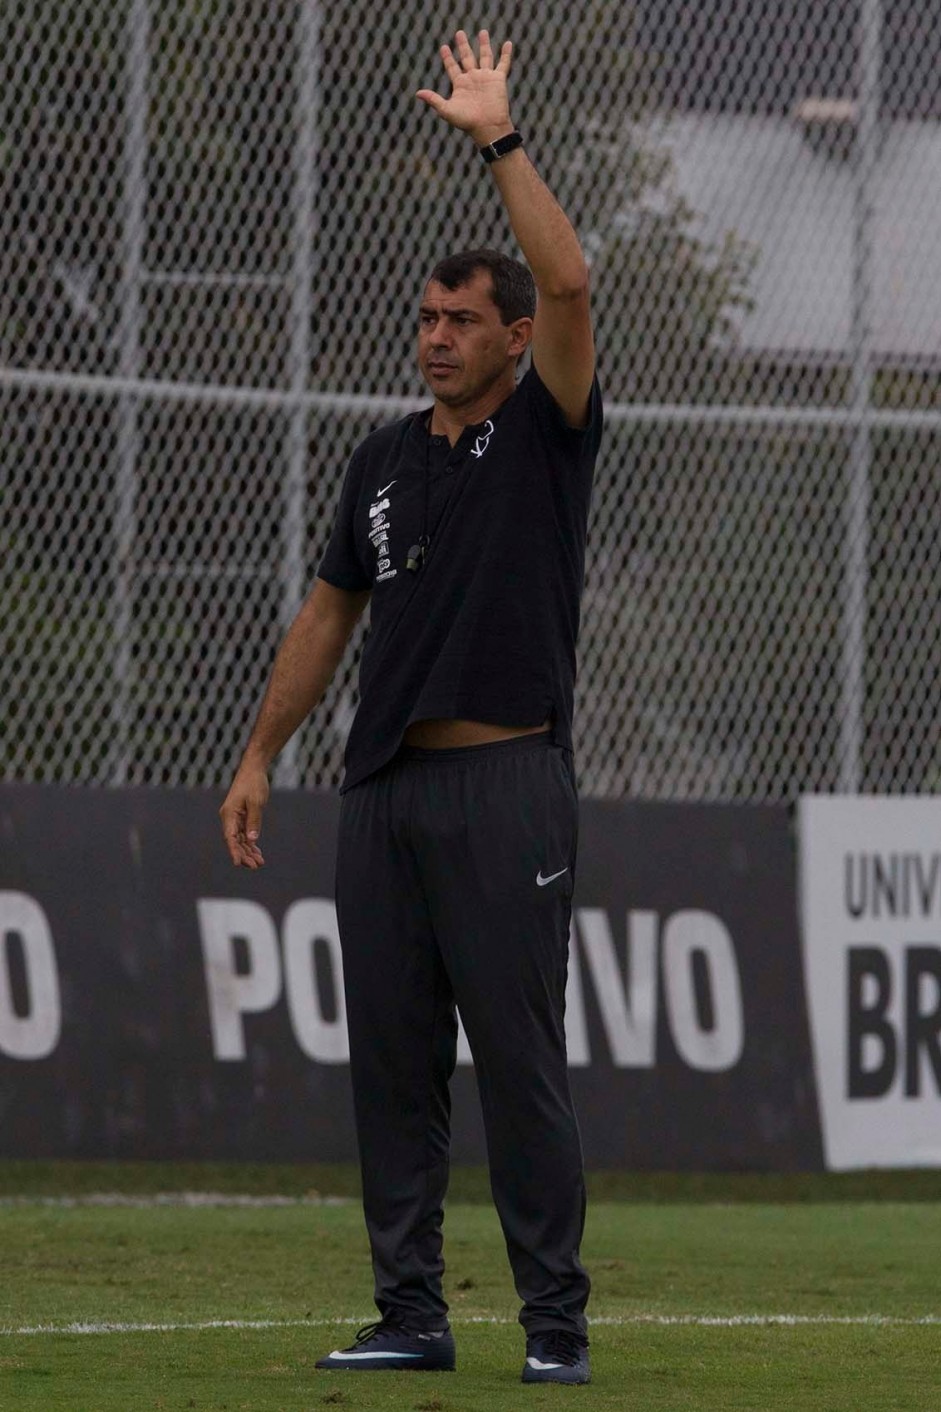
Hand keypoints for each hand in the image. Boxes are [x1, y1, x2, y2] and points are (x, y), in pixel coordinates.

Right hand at [220, 761, 268, 868]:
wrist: (253, 769)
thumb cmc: (254, 783)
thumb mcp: (256, 802)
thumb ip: (254, 821)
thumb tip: (251, 840)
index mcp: (229, 814)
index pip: (230, 838)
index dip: (234, 852)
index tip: (238, 864)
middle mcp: (229, 818)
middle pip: (234, 842)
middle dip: (244, 855)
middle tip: (256, 866)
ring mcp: (234, 819)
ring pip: (239, 840)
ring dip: (248, 852)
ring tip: (259, 863)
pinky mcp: (241, 817)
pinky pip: (244, 834)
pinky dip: (250, 844)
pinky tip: (257, 853)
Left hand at [416, 29, 513, 144]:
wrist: (487, 127)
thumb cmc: (467, 122)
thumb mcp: (447, 110)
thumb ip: (433, 99)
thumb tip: (417, 93)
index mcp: (460, 85)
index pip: (452, 67)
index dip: (448, 57)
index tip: (444, 47)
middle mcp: (473, 79)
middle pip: (467, 57)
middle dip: (463, 45)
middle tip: (459, 33)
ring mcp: (486, 78)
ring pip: (485, 56)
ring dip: (484, 44)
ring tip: (483, 32)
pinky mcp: (498, 79)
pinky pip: (503, 64)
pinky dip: (506, 54)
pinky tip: (508, 43)